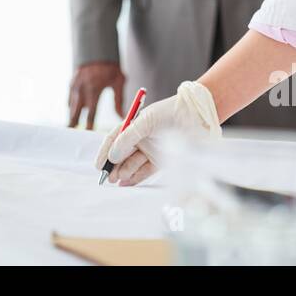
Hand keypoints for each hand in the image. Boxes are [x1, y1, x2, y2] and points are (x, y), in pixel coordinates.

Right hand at [68, 61, 125, 129]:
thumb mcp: (118, 81)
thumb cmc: (110, 67)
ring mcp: (75, 86)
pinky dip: (71, 106)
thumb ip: (119, 100)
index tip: (89, 134)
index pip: (91, 113)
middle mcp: (82, 89)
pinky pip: (70, 98)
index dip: (89, 125)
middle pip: (76, 112)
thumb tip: (122, 116)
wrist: (97, 50)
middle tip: (73, 135)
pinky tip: (73, 112)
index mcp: (94, 90)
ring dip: (72, 116)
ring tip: (72, 127)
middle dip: (74, 123)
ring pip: (71, 106)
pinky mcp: (72, 83)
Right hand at [94, 81, 220, 185]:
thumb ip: (128, 138)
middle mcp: (140, 138)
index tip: (98, 165)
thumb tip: (112, 156)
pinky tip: (127, 182)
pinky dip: (136, 177)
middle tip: (107, 177)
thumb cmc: (170, 113)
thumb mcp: (145, 122)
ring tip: (118, 178)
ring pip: (132, 164)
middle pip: (122, 154)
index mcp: (133, 125)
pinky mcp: (161, 160)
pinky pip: (145, 171)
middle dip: (113, 166)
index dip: (105, 152)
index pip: (114, 139)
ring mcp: (150, 149)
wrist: (197, 116)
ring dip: (124, 171)